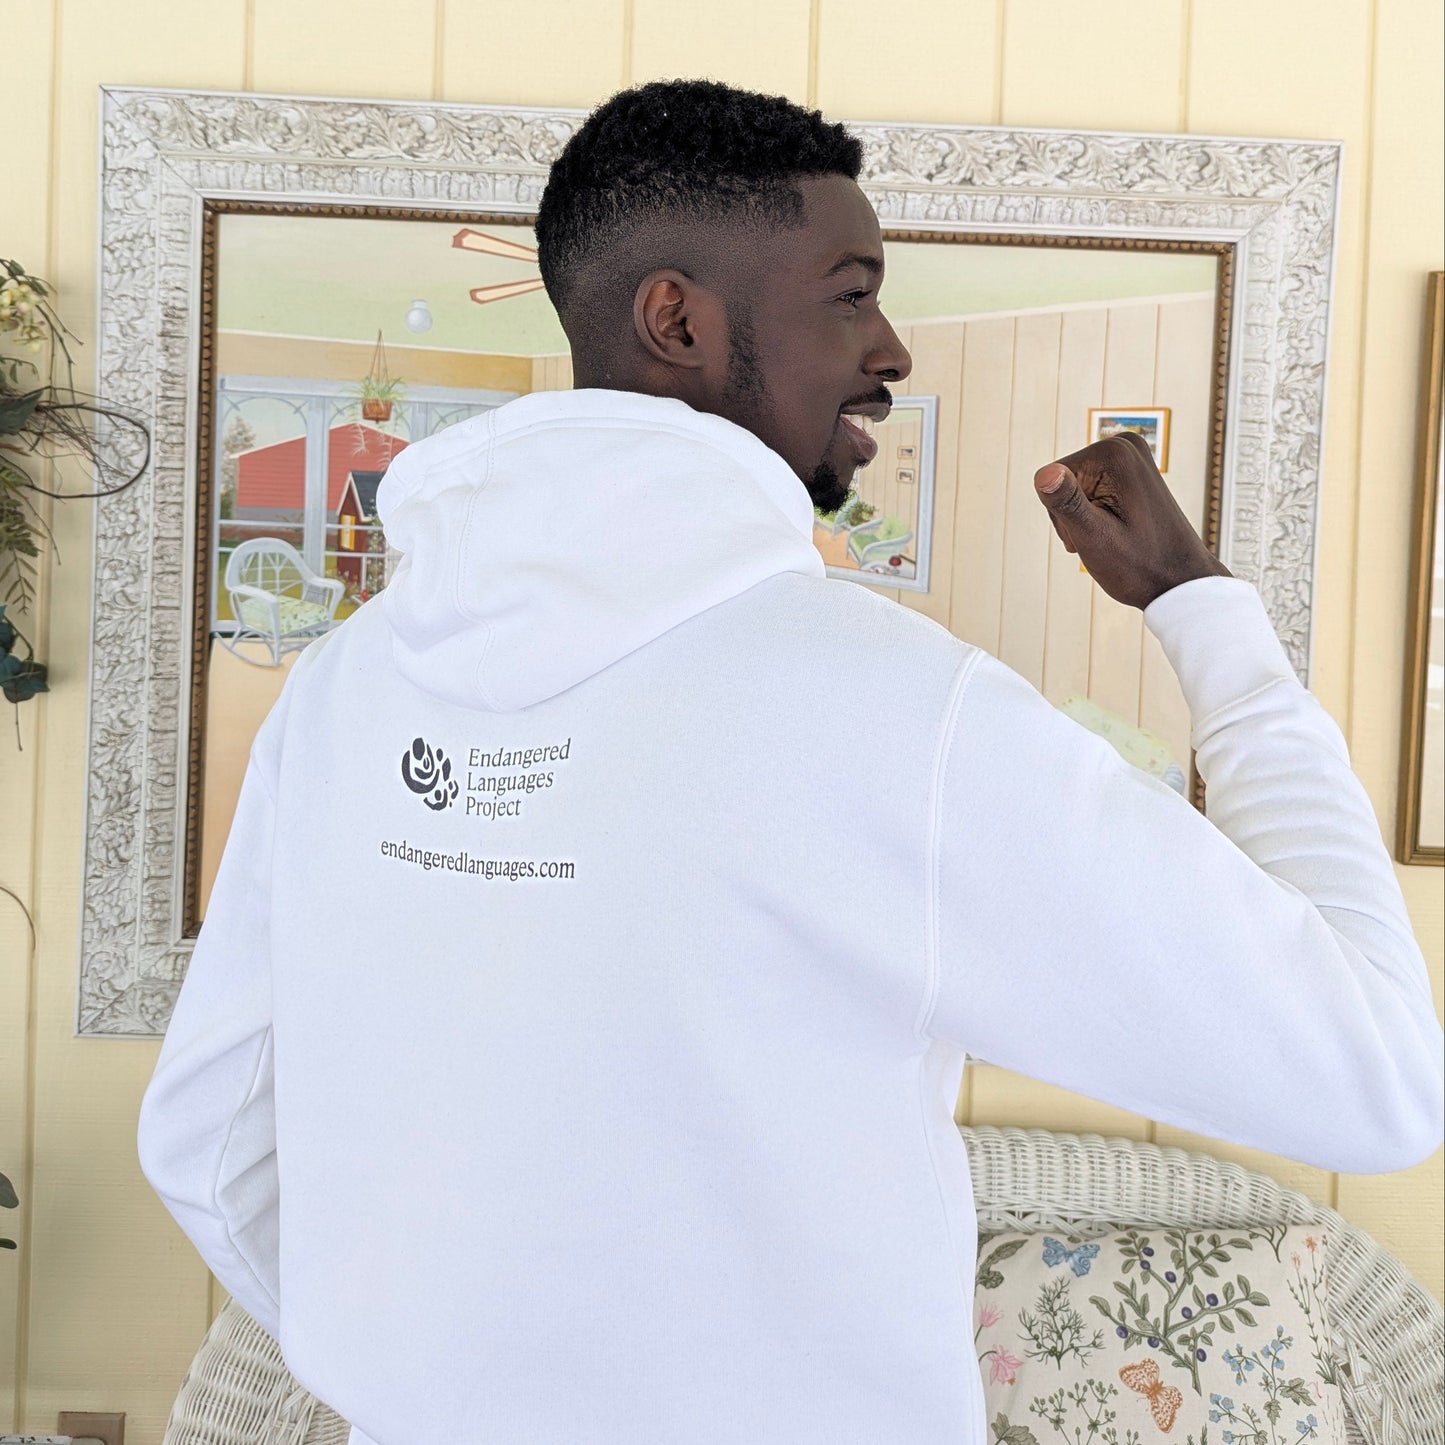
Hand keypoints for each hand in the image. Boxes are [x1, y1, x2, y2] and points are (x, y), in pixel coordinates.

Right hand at [1033, 430, 1231, 610]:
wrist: (1179, 579)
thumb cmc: (1140, 565)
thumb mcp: (1094, 537)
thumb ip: (1067, 503)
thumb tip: (1044, 474)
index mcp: (1114, 453)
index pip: (1053, 478)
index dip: (1063, 513)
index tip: (1095, 531)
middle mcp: (1124, 444)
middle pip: (1064, 480)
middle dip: (1074, 515)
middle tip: (1104, 537)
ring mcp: (1130, 456)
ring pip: (1075, 487)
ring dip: (1084, 517)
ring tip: (1113, 535)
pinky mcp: (1131, 469)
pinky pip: (1091, 489)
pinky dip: (1096, 513)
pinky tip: (1117, 528)